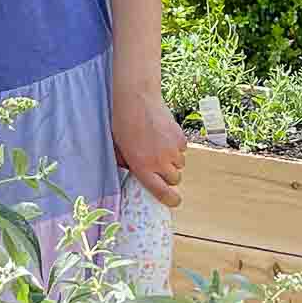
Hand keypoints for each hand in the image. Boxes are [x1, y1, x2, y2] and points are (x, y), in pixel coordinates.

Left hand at [112, 85, 185, 208]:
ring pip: (180, 164)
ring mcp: (172, 151)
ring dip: (172, 160)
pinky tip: (164, 135)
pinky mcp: (180, 139)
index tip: (174, 201)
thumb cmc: (123, 124)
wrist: (137, 101)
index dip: (171, 199)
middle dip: (169, 175)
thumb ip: (126, 164)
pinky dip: (176, 146)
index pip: (162, 193)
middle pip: (174, 179)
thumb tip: (132, 171)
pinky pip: (182, 149)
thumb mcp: (118, 148)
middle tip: (159, 165)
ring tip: (159, 146)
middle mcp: (160, 163)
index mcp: (142, 168)